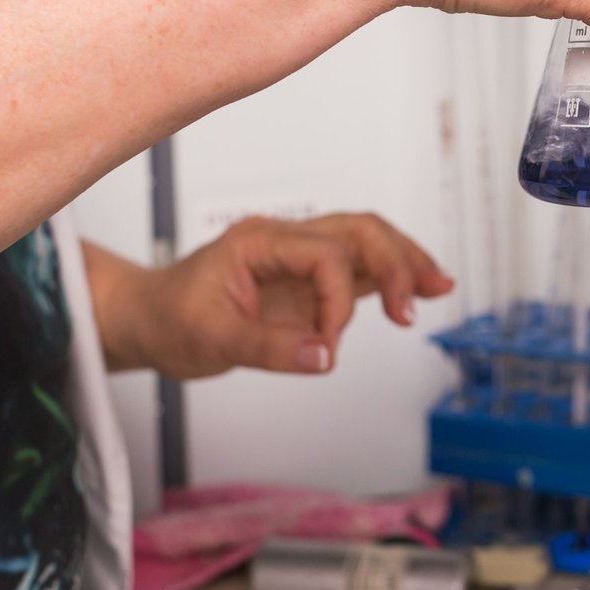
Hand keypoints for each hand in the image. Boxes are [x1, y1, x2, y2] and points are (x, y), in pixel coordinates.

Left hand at [88, 215, 454, 378]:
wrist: (149, 317)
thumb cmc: (171, 318)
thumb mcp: (211, 340)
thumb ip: (270, 349)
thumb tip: (324, 358)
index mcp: (261, 241)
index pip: (326, 256)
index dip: (338, 302)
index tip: (328, 346)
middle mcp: (286, 239)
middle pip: (359, 230)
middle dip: (395, 263)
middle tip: (412, 308)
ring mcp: (300, 255)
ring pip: (366, 241)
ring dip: (404, 261)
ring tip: (439, 285)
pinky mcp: (308, 278)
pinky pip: (359, 267)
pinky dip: (391, 276)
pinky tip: (419, 289)